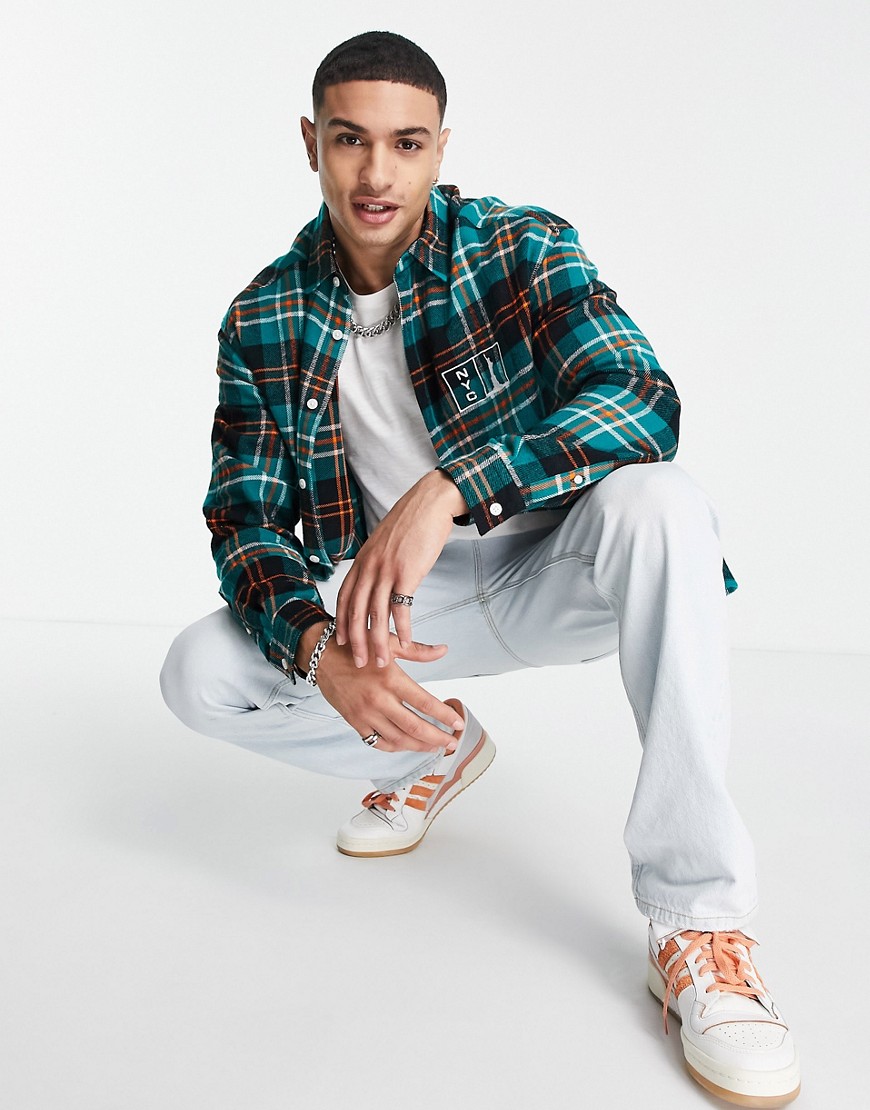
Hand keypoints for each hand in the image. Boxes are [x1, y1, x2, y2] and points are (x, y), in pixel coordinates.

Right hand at [315, 632, 465, 751]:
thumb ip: (418, 651)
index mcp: (390, 679)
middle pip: (414, 727)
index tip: (458, 723)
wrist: (322, 657)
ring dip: (419, 746)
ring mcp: (365, 714)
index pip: (425, 703)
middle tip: (452, 742)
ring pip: (398, 740)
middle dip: (437, 738)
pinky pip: (378, 742)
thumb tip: (443, 650)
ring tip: (434, 746)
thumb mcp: (389, 644)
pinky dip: (395, 747)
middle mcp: (378, 700)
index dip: (444, 716)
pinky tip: (407, 745)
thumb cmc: (357, 648)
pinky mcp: (355, 722)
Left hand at [335, 469, 466, 667]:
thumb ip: (377, 561)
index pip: (345, 597)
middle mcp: (369, 567)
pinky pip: (401, 607)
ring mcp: (387, 570)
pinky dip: (403, 628)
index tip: (341, 642)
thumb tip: (378, 577)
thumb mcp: (385, 541)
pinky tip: (407, 641)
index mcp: (362, 560)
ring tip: (381, 661)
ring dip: (378, 642)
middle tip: (357, 663)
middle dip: (355, 641)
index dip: (342, 622)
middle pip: (356, 611)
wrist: (430, 502)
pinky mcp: (407, 573)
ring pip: (376, 614)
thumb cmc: (411, 522)